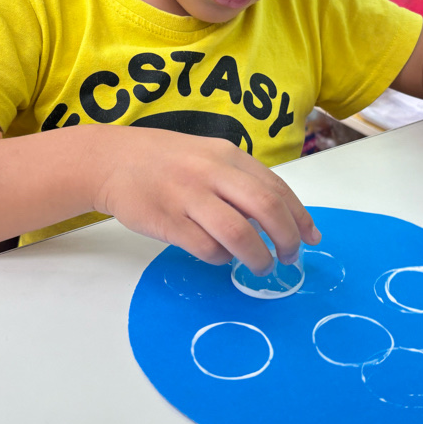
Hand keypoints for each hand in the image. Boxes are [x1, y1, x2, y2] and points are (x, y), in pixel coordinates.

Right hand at [91, 126, 319, 273]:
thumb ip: (240, 181)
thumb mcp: (208, 157)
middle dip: (287, 238)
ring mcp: (188, 196)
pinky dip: (221, 258)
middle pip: (266, 208)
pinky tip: (220, 257)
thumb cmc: (166, 162)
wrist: (111, 160)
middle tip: (290, 258)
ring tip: (261, 267)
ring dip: (258, 257)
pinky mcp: (167, 220)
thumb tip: (279, 219)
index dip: (300, 217)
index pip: (277, 187)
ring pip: (239, 234)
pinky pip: (206, 248)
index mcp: (228, 155)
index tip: (311, 238)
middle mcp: (212, 172)